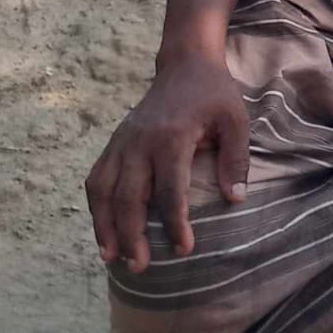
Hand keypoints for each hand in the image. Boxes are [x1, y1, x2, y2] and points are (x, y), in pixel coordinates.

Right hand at [84, 55, 249, 272]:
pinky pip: (96, 178)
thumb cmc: (214, 95)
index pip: (170, 189)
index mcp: (171, 137)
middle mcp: (140, 142)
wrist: (185, 65)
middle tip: (140, 267)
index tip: (184, 249)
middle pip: (128, 197)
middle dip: (132, 235)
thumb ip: (236, 159)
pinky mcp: (114, 143)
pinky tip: (103, 230)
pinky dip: (95, 207)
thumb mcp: (236, 120)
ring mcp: (122, 142)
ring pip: (103, 191)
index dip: (175, 222)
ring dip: (105, 227)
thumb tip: (236, 199)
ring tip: (112, 258)